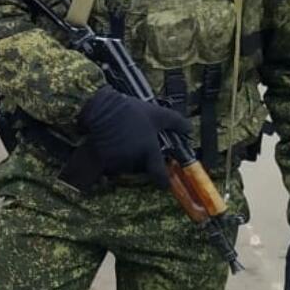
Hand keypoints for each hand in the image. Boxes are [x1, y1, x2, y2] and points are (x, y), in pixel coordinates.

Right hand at [77, 86, 191, 188]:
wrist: (101, 107)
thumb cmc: (130, 110)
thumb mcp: (156, 113)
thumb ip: (175, 122)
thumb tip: (190, 129)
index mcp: (149, 151)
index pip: (159, 175)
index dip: (162, 181)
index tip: (163, 183)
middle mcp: (133, 160)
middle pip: (137, 169)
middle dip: (136, 161)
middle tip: (133, 146)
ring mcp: (115, 161)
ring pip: (120, 168)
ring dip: (120, 161)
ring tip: (118, 143)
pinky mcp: (99, 159)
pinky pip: (103, 170)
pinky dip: (104, 166)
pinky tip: (103, 153)